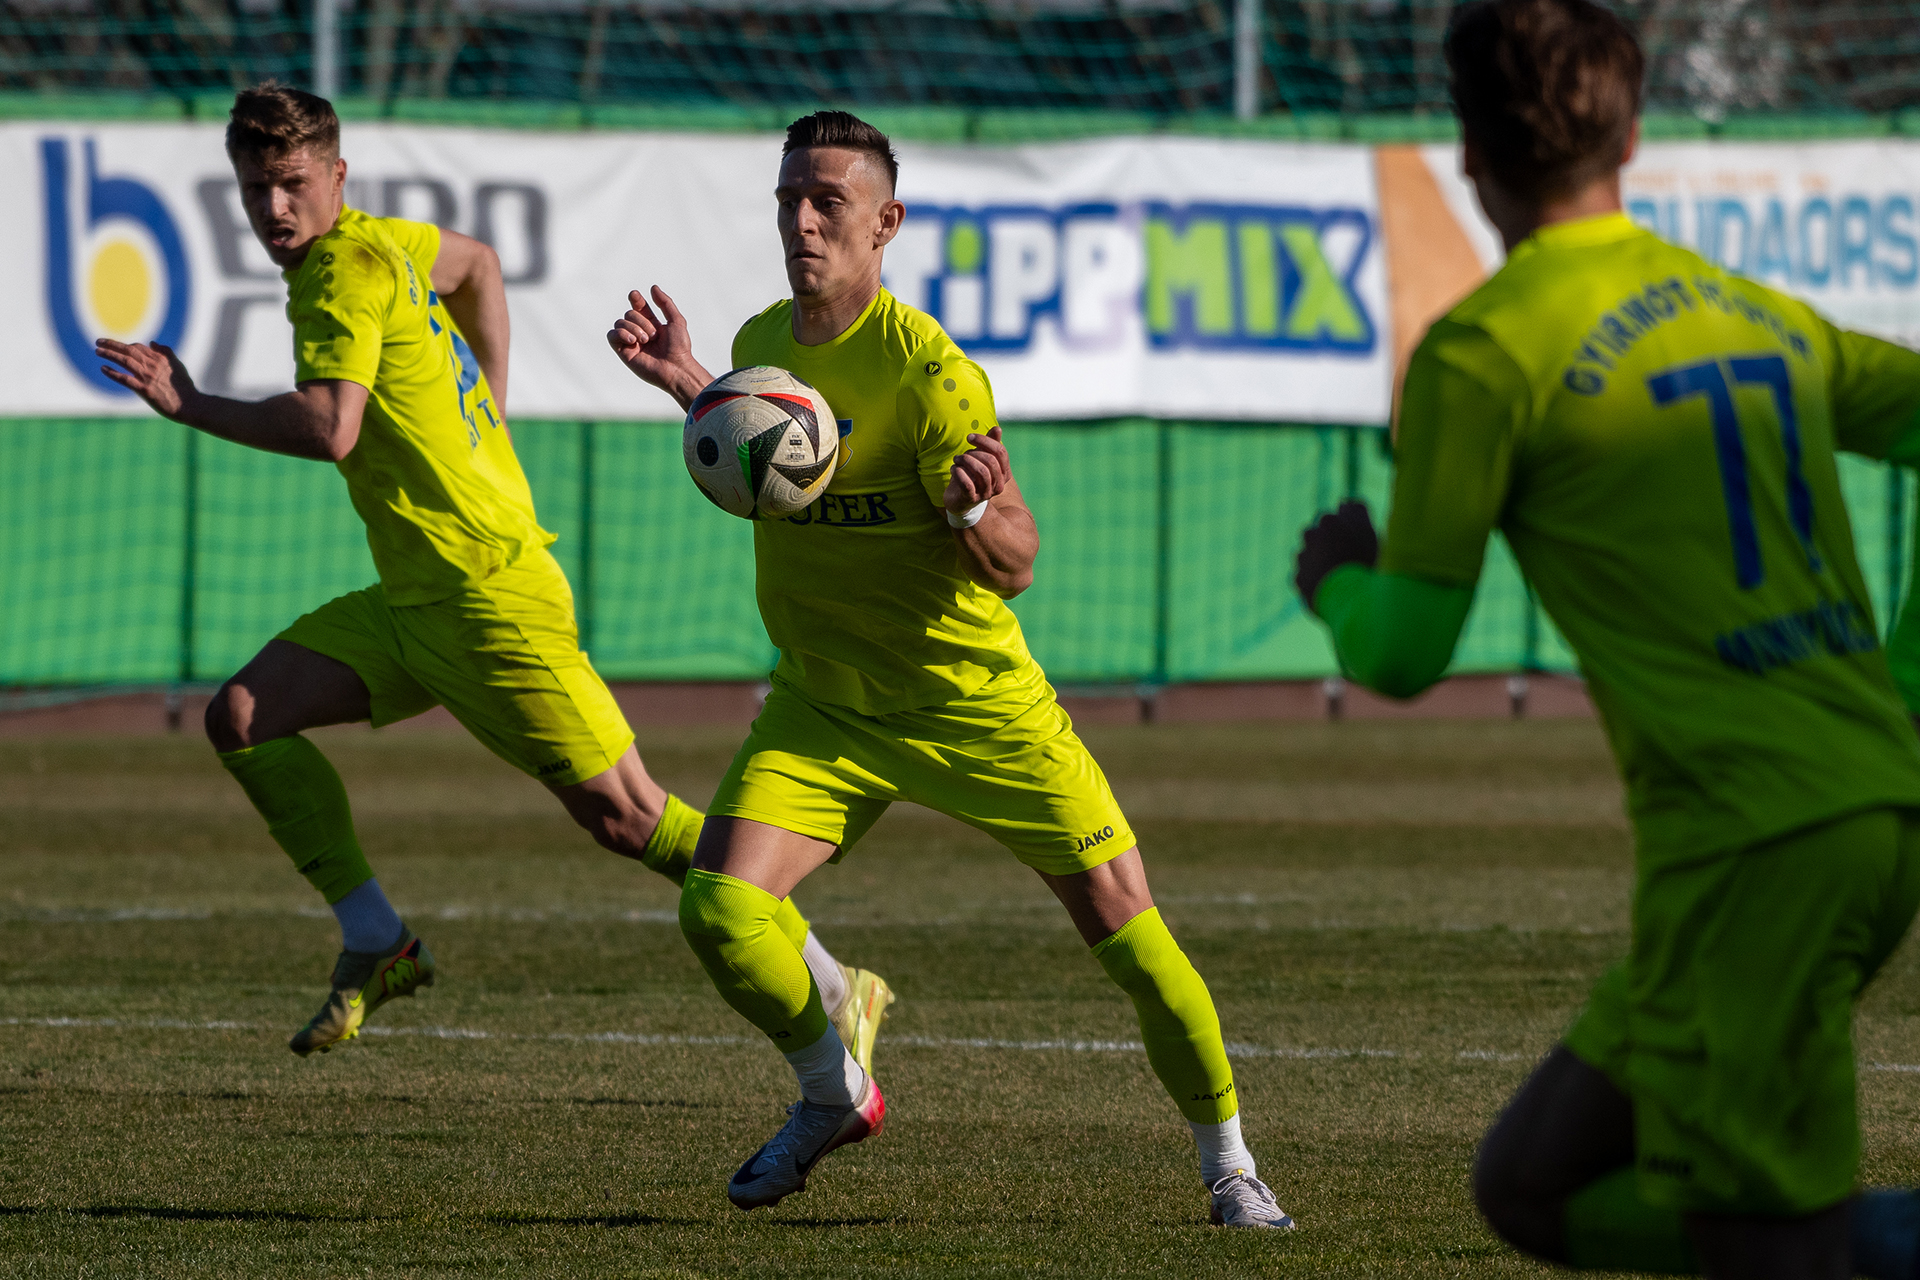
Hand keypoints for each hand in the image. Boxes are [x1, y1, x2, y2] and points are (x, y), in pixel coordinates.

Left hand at [96, 339, 197, 420]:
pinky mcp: (145, 390)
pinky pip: (125, 379)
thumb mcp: (178, 366)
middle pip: (129, 351)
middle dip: (112, 345)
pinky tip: (104, 368)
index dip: (125, 345)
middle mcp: (153, 366)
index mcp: (161, 359)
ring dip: (110, 355)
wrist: (190, 405)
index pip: (138, 348)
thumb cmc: (185, 388)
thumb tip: (152, 343)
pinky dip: (113, 373)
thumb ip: (166, 353)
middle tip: (98, 342)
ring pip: (125, 361)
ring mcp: (148, 377)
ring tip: (98, 352)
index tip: (115, 346)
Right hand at [607, 286, 699, 401]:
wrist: (675, 368)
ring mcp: (631, 342)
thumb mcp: (676, 320)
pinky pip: (612, 336)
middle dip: (641, 321)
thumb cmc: (679, 347)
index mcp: (651, 324)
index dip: (635, 300)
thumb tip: (653, 287)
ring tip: (645, 341)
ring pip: (620, 323)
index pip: (638, 306)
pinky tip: (632, 340)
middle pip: (629, 313)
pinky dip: (620, 334)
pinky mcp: (623, 352)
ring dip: (634, 328)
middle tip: (653, 336)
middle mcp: (639, 332)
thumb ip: (665, 303)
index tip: (635, 296)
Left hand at [945, 425, 1010, 516]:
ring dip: (965, 461)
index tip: (970, 437)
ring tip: (957, 460)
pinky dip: (959, 472)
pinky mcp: (972, 499)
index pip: (1001, 452)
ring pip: (981, 472)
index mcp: (1004, 473)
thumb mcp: (981, 458)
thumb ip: (990, 444)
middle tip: (961, 454)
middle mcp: (998, 484)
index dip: (985, 441)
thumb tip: (998, 428)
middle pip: (991, 461)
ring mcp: (986, 493)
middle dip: (973, 452)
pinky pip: (967, 484)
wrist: (960, 500)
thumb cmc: (972, 475)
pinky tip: (954, 469)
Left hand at [1295, 499, 1378, 613]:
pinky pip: (1305, 578)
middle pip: (1317, 535)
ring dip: (1319, 562)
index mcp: (1328, 520)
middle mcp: (1309, 535)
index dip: (1342, 531)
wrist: (1345, 595)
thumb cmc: (1361, 560)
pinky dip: (1314, 581)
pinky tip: (1329, 588)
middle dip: (1326, 544)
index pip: (1332, 519)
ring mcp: (1302, 558)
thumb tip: (1345, 501)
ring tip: (1338, 575)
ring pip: (1309, 556)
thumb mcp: (1367, 530)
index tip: (1351, 542)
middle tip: (1344, 558)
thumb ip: (1357, 510)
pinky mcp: (1297, 579)